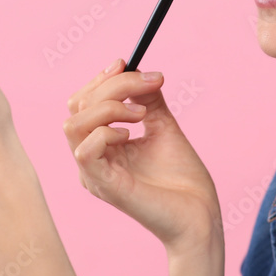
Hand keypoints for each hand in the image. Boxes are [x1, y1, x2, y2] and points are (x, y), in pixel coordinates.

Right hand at [64, 61, 221, 255]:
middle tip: (148, 84)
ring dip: (109, 106)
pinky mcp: (104, 186)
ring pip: (74, 124)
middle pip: (77, 106)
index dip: (100, 79)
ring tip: (142, 114)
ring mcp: (93, 174)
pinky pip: (85, 150)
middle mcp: (90, 160)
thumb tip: (142, 71)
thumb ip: (148, 100)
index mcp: (101, 146)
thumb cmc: (182, 179)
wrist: (201, 214)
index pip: (82, 103)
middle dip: (111, 85)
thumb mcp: (162, 127)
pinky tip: (132, 135)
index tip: (125, 62)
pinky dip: (107, 131)